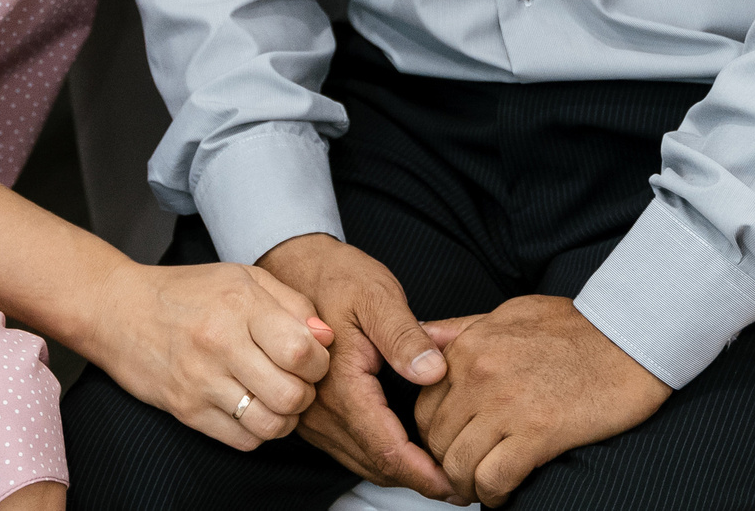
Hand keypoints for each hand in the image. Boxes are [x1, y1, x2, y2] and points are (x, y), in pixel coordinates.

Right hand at [86, 259, 334, 451]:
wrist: (119, 312)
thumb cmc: (188, 291)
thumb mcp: (243, 277)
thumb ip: (291, 302)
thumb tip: (326, 337)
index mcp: (241, 304)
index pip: (301, 351)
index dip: (319, 362)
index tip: (312, 358)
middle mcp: (221, 343)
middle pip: (291, 394)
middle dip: (307, 393)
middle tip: (299, 382)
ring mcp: (201, 381)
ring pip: (270, 424)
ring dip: (286, 418)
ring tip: (279, 400)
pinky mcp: (186, 410)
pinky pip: (242, 440)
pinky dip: (259, 432)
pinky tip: (254, 410)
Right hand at [259, 233, 455, 496]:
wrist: (294, 270)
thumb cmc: (338, 277)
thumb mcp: (376, 296)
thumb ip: (405, 337)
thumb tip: (434, 373)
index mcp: (340, 384)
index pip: (385, 447)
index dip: (422, 472)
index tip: (454, 482)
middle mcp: (321, 409)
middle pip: (374, 464)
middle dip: (417, 480)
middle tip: (461, 485)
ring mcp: (313, 415)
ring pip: (361, 462)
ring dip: (399, 474)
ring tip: (443, 476)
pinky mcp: (314, 413)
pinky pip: (349, 449)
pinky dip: (381, 459)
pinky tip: (410, 455)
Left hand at [412, 296, 671, 506]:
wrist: (631, 337)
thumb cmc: (577, 328)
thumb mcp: (510, 313)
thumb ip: (462, 329)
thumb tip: (422, 336)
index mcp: (470, 346)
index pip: (423, 407)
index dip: (434, 436)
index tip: (450, 448)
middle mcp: (480, 374)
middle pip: (437, 440)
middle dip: (447, 464)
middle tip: (464, 475)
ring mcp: (507, 404)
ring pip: (459, 465)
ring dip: (467, 486)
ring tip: (481, 488)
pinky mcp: (538, 432)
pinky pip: (493, 479)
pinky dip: (493, 495)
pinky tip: (502, 494)